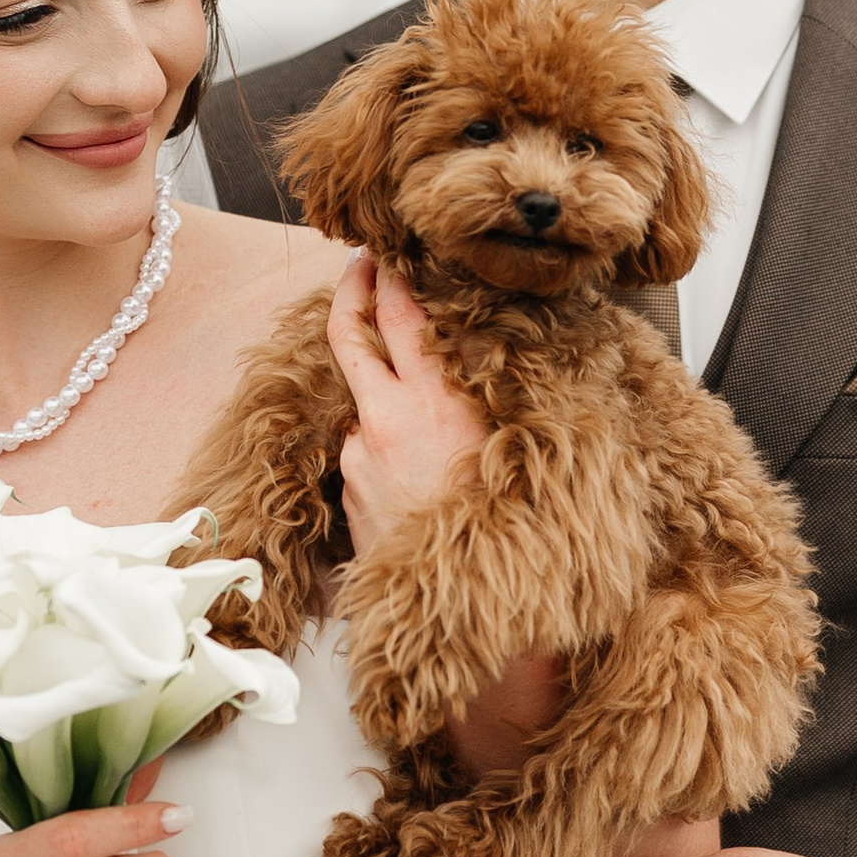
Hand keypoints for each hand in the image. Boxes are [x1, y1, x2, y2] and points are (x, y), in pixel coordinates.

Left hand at [326, 254, 485, 551]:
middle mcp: (383, 421)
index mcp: (432, 402)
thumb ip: (481, 397)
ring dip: (381, 391)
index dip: (389, 275)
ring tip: (420, 410)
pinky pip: (363, 452)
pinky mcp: (348, 491)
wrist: (462, 604)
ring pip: (361, 402)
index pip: (399, 315)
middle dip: (351, 291)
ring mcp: (358, 456)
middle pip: (348, 335)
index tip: (388, 252)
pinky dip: (384, 446)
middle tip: (359, 263)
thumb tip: (475, 361)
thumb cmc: (502, 527)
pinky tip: (418, 473)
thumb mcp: (508, 446)